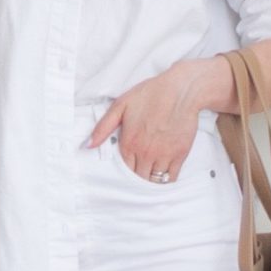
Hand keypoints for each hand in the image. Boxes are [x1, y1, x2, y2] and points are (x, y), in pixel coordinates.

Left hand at [84, 66, 201, 181]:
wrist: (181, 90)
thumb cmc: (153, 94)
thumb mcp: (121, 105)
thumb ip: (103, 127)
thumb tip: (88, 144)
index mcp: (130, 143)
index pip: (124, 171)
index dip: (125, 173)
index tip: (127, 170)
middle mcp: (146, 153)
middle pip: (139, 179)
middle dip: (138, 178)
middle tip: (139, 173)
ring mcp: (163, 155)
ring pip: (154, 181)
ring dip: (151, 180)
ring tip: (150, 174)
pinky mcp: (179, 154)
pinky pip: (171, 177)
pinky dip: (166, 180)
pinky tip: (163, 175)